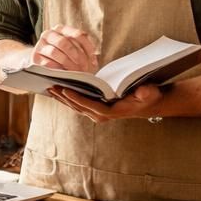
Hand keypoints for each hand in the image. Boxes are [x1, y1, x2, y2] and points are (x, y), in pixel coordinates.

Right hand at [32, 26, 98, 72]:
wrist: (42, 63)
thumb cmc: (63, 57)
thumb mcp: (75, 50)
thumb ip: (84, 51)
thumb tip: (94, 61)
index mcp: (61, 29)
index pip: (78, 35)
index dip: (88, 48)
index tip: (93, 61)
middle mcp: (49, 34)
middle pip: (64, 42)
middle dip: (76, 57)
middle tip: (83, 69)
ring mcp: (40, 45)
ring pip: (54, 52)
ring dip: (67, 64)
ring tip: (75, 72)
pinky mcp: (35, 58)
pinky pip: (47, 63)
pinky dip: (58, 69)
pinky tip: (64, 74)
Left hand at [48, 83, 164, 122]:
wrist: (147, 103)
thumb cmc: (148, 96)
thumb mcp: (150, 92)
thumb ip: (147, 92)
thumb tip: (142, 91)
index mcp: (112, 111)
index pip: (91, 106)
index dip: (78, 99)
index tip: (66, 90)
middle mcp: (102, 115)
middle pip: (79, 106)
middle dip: (64, 97)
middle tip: (51, 86)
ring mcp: (97, 113)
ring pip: (75, 106)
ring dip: (62, 97)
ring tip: (49, 87)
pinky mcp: (94, 108)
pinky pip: (77, 103)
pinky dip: (66, 97)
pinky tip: (57, 90)